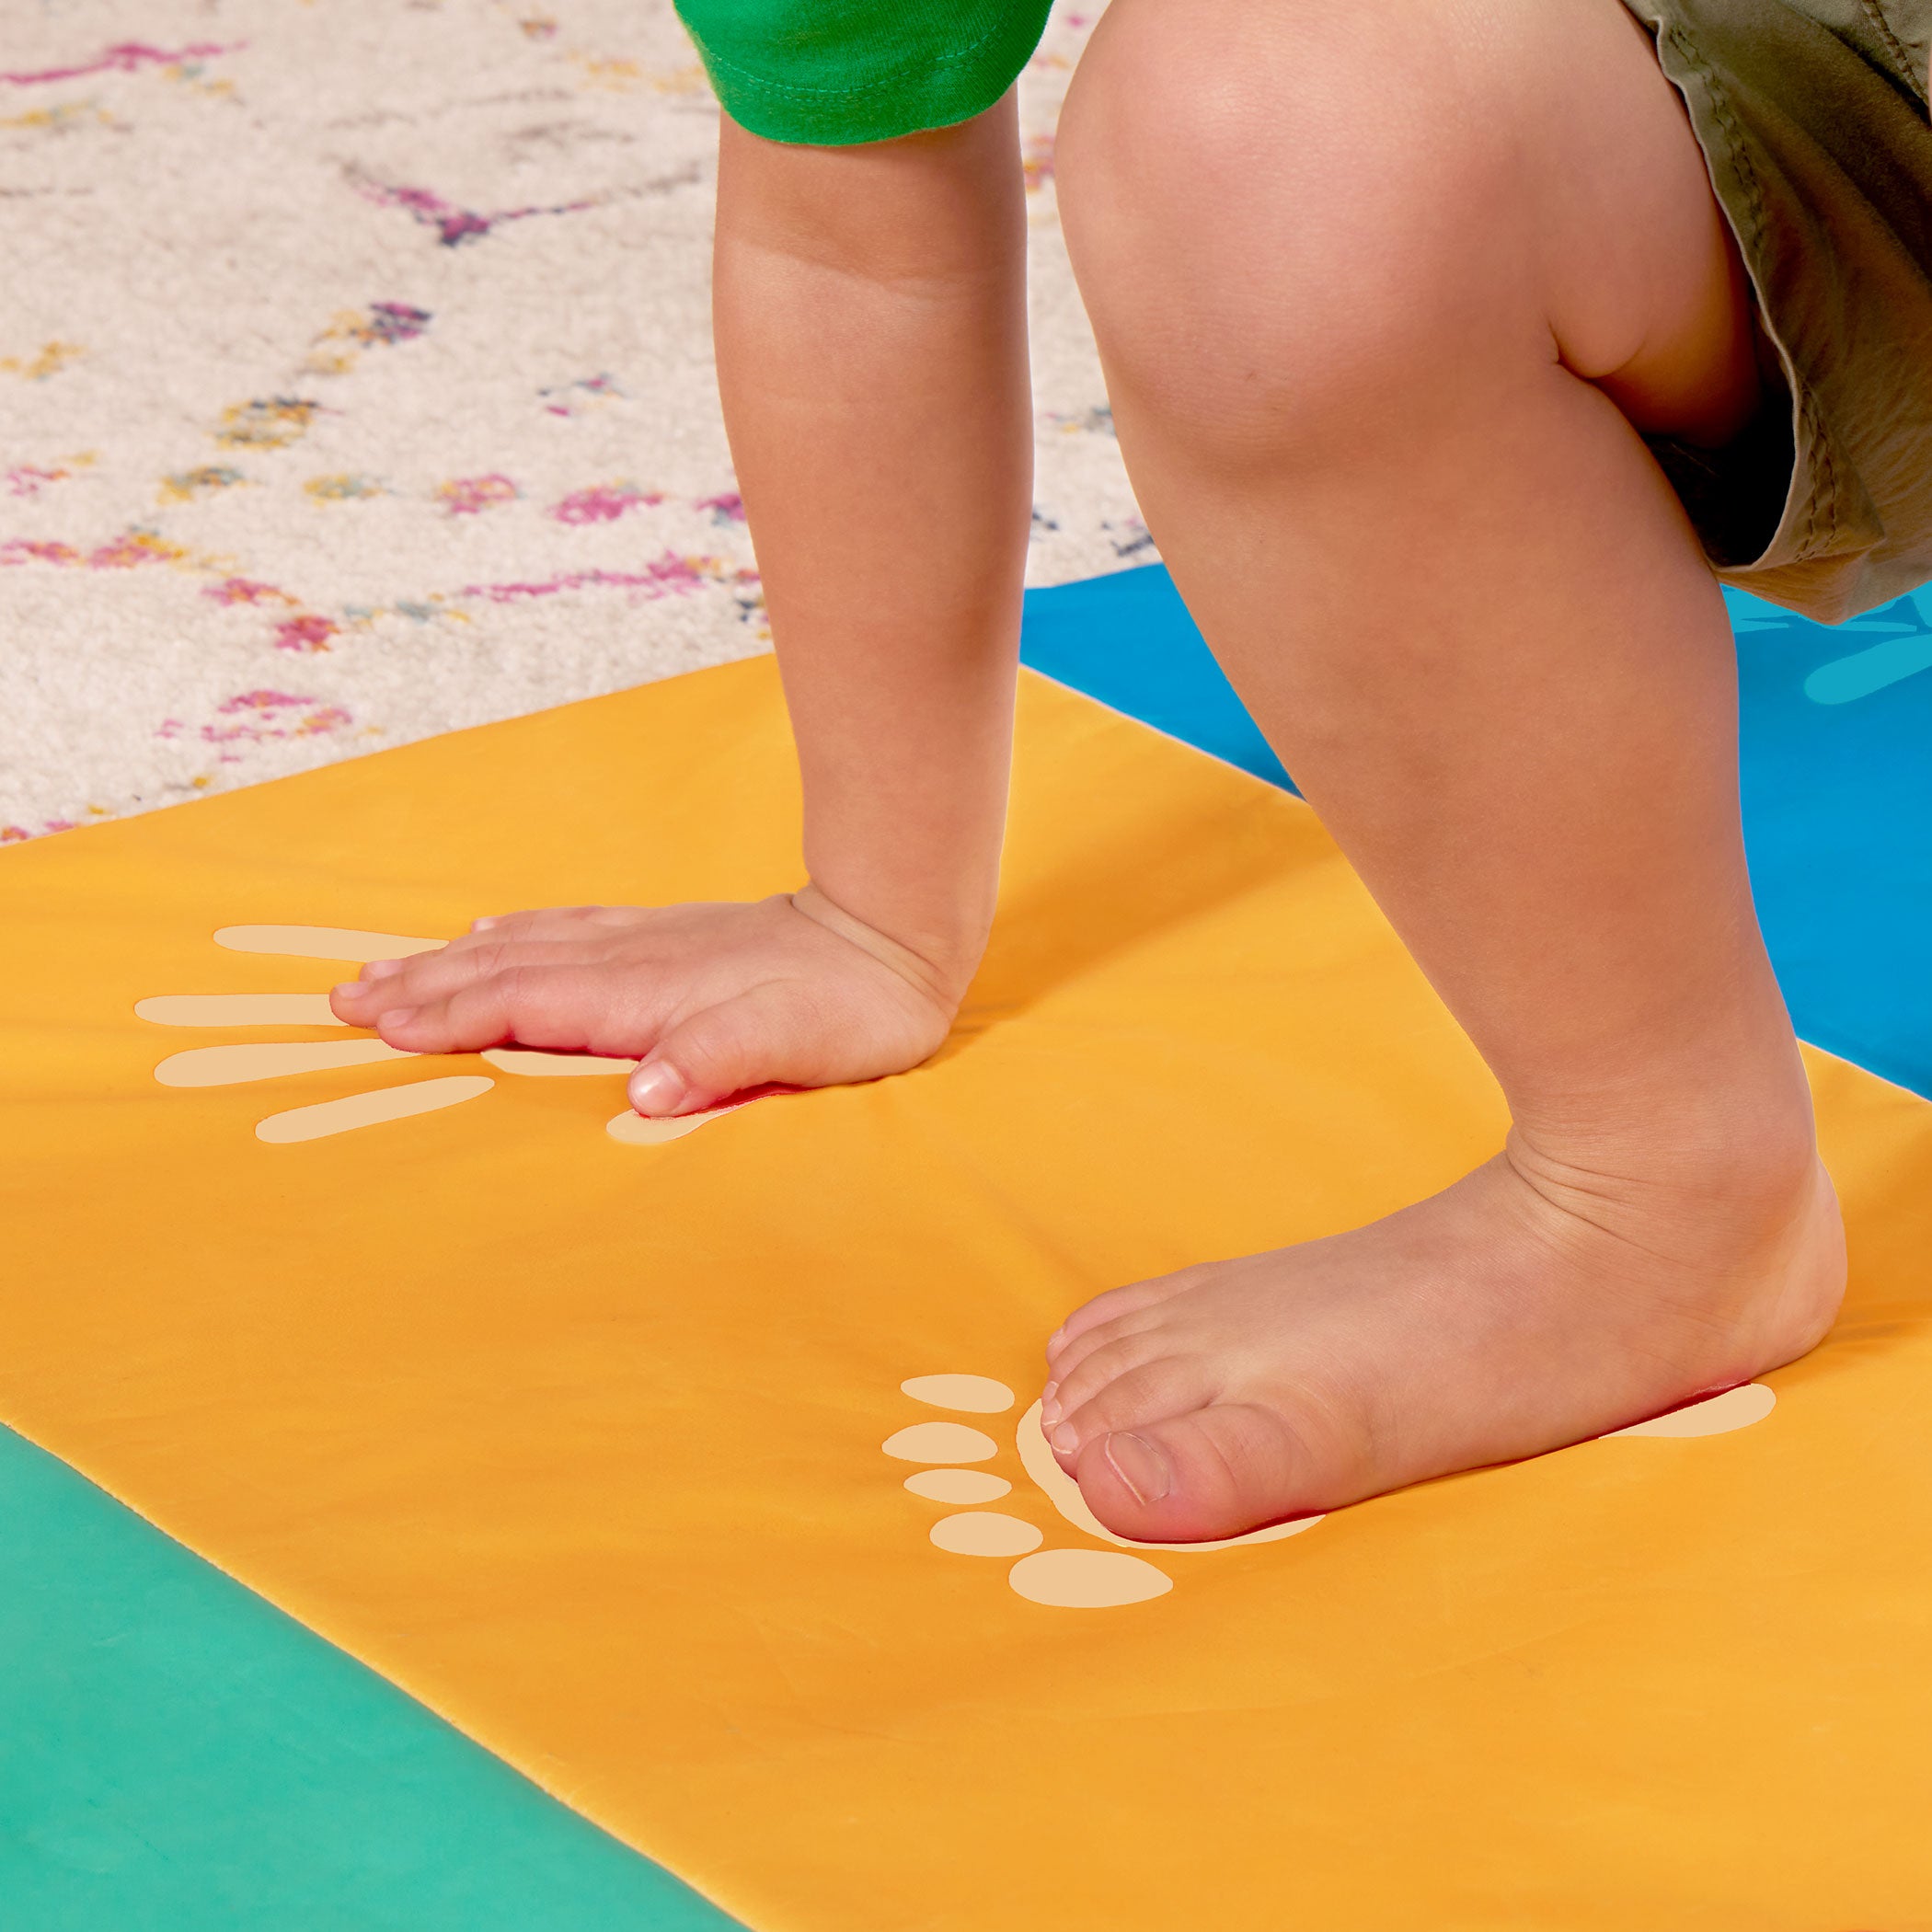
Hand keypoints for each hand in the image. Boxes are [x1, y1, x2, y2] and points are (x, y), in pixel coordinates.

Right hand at [326, 888, 965, 1114]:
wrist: (892, 937)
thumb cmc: (847, 1008)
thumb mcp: (794, 1046)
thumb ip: (718, 1061)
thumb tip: (645, 1092)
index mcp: (645, 994)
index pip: (525, 1003)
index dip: (449, 1015)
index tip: (375, 1026)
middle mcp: (632, 959)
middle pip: (504, 968)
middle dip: (422, 985)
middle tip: (340, 999)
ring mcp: (646, 941)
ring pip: (526, 945)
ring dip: (452, 960)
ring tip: (387, 970)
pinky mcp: (667, 936)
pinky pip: (566, 931)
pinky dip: (515, 936)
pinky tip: (494, 934)